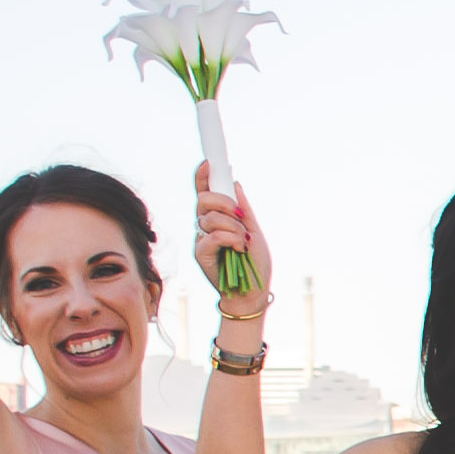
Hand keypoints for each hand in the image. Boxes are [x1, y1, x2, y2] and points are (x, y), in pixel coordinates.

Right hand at [194, 167, 271, 303]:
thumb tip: (235, 183)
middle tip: (239, 215)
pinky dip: (230, 239)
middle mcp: (206, 226)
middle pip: (203, 200)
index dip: (203, 177)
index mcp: (218, 218)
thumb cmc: (254, 263)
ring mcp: (201, 239)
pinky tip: (239, 249)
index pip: (205, 192)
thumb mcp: (254, 231)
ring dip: (233, 228)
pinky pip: (212, 236)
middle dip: (223, 202)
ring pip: (210, 218)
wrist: (254, 291)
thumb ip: (243, 210)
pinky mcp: (200, 253)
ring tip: (243, 242)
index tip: (208, 162)